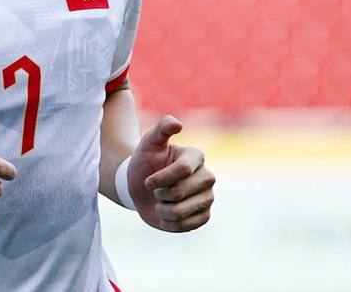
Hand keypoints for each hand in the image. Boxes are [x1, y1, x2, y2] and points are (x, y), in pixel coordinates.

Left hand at [126, 115, 214, 231]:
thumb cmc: (145, 163)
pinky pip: (186, 226)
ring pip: (182, 212)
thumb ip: (161, 129)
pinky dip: (168, 222)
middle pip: (181, 192)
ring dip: (162, 209)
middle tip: (155, 191)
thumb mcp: (149, 143)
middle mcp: (207, 176)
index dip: (161, 178)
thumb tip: (177, 124)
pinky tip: (165, 214)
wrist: (142, 188)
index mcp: (196, 157)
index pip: (183, 169)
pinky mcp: (204, 216)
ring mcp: (208, 197)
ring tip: (160, 202)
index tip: (148, 181)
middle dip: (160, 193)